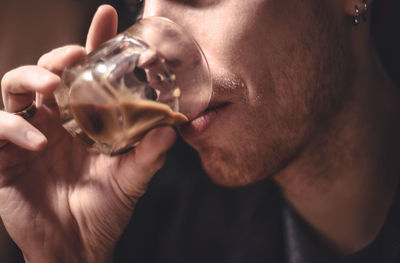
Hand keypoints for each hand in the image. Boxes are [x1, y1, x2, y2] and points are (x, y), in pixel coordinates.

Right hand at [0, 5, 175, 262]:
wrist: (78, 246)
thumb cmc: (104, 210)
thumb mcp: (131, 179)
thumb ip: (149, 155)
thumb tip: (171, 129)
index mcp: (83, 121)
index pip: (87, 74)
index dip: (94, 43)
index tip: (107, 16)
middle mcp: (54, 121)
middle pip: (46, 71)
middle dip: (58, 55)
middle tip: (76, 56)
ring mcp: (26, 136)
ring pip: (13, 89)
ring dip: (29, 77)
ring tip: (52, 82)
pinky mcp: (4, 157)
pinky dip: (14, 129)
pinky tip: (38, 140)